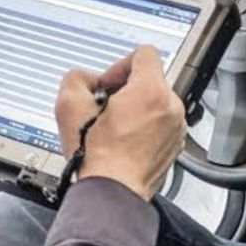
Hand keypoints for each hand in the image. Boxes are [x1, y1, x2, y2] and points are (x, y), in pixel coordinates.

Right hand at [55, 46, 185, 200]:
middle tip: (104, 108)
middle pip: (150, 80)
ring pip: (156, 103)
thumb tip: (88, 80)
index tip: (107, 83)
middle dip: (126, 89)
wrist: (113, 191)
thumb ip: (77, 77)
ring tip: (113, 128)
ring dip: (135, 109)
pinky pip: (161, 124)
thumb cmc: (97, 156)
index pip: (145, 53)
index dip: (119, 64)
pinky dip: (145, 128)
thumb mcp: (69, 105)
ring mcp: (176, 128)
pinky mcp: (175, 145)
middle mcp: (171, 107)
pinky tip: (124, 141)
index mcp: (151, 91)